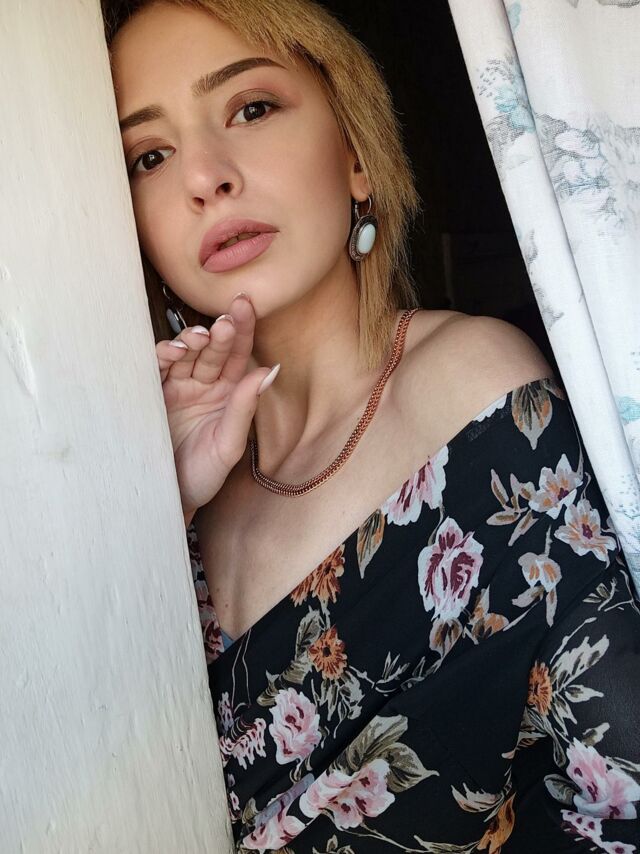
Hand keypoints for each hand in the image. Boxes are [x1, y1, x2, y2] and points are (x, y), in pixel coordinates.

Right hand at [156, 293, 278, 521]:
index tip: (247, 306)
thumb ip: (244, 408)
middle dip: (219, 334)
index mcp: (227, 393)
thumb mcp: (228, 446)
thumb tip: (269, 369)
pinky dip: (163, 357)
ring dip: (191, 343)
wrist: (169, 498)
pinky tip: (173, 351)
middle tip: (225, 322)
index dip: (242, 330)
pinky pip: (156, 370)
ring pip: (184, 356)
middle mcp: (203, 385)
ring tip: (200, 338)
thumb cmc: (203, 475)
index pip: (238, 355)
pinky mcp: (151, 396)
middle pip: (212, 351)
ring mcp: (176, 389)